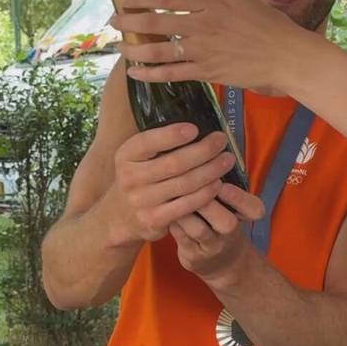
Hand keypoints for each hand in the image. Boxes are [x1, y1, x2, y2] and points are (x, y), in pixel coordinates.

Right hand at [101, 124, 237, 244]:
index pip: (148, 141)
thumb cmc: (139, 178)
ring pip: (184, 184)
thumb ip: (158, 144)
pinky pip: (186, 205)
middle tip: (221, 141)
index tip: (195, 128)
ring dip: (211, 171)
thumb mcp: (138, 158)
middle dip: (203, 150)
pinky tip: (218, 184)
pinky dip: (205, 194)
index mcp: (126, 155)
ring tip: (227, 160)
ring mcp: (141, 201)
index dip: (172, 135)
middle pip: (174, 163)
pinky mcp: (154, 220)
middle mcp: (130, 178)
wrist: (120, 216)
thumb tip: (197, 125)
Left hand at [109, 0, 320, 90]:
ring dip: (134, 49)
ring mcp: (203, 50)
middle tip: (113, 22)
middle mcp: (203, 24)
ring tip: (120, 48)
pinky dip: (150, 73)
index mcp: (211, 2)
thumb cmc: (268, 25)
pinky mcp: (207, 72)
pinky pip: (172, 74)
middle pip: (156, 22)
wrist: (286, 55)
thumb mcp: (239, 1)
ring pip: (159, 50)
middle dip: (129, 22)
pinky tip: (135, 72)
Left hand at [170, 183, 266, 286]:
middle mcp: (231, 232)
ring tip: (171, 193)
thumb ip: (222, 180)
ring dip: (185, 211)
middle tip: (189, 183)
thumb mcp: (232, 203)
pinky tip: (164, 207)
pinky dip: (172, 221)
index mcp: (244, 215)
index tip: (223, 184)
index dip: (239, 198)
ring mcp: (213, 247)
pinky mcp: (194, 256)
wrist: (222, 262)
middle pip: (226, 221)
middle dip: (207, 201)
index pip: (254, 209)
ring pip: (199, 229)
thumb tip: (203, 148)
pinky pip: (181, 237)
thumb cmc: (220, 218)